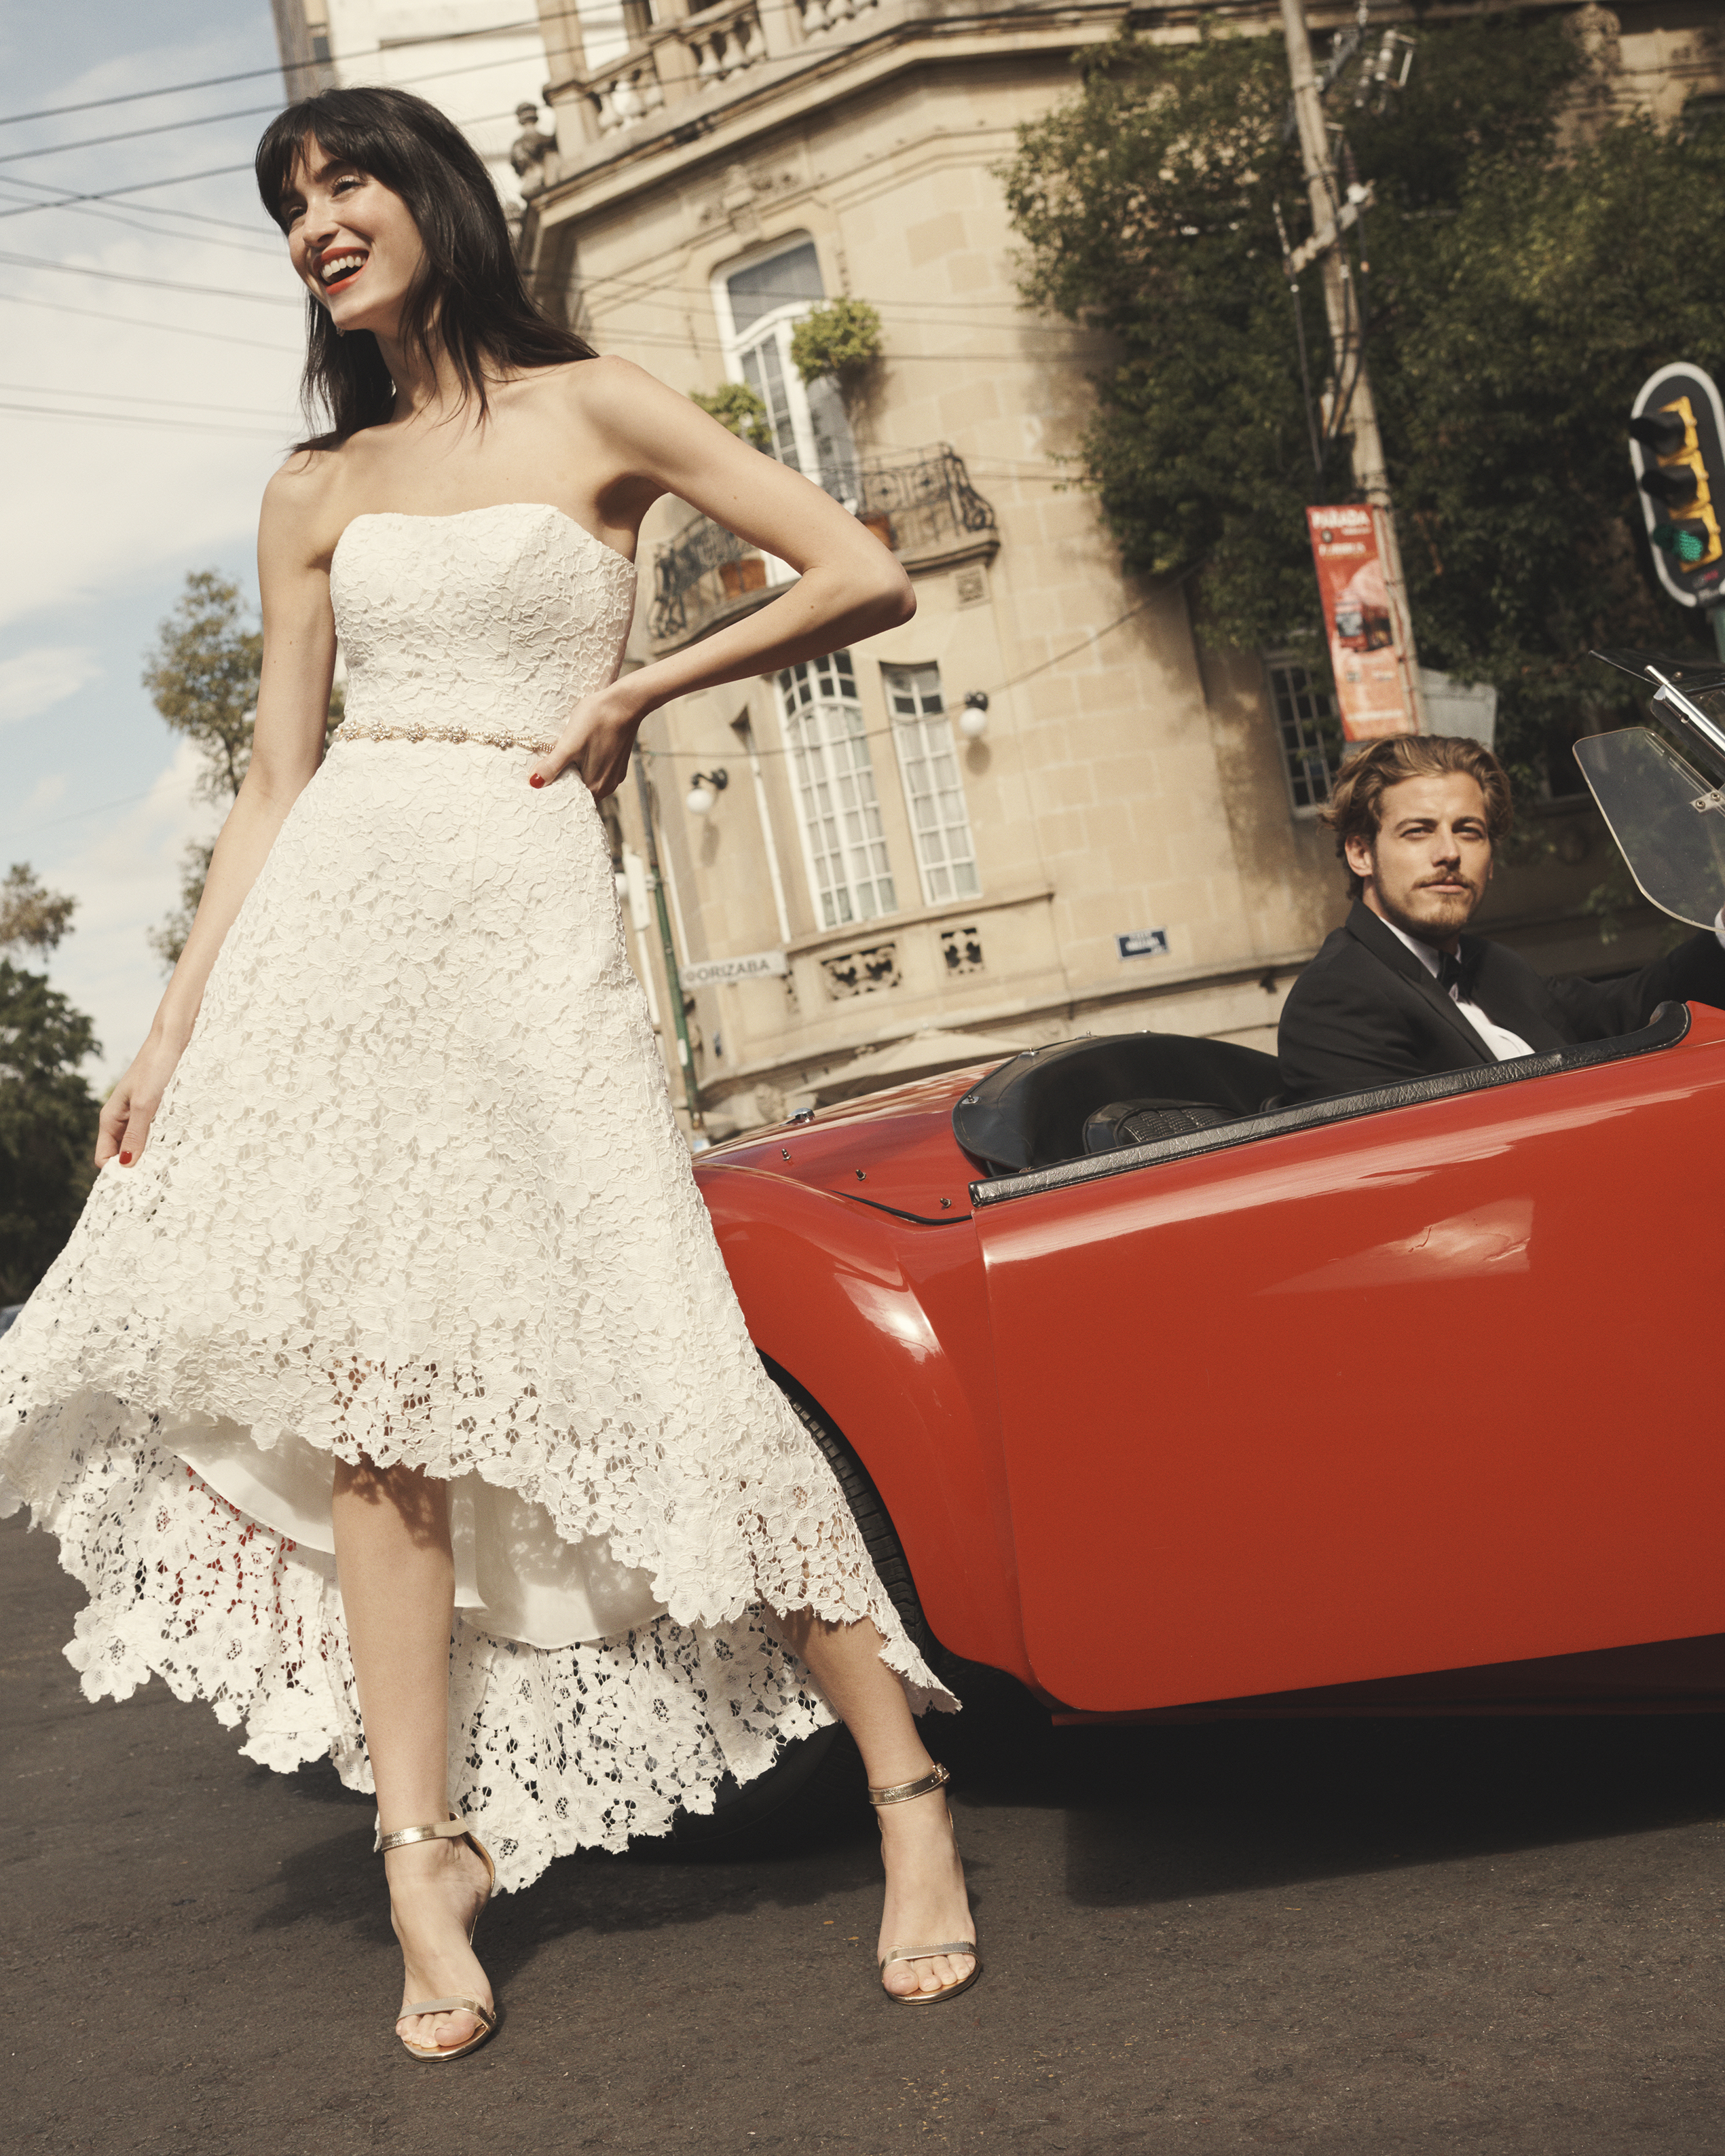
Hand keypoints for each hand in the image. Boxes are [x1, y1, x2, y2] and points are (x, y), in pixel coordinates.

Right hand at [96, 1031, 189, 1167]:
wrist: (176, 1039)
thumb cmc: (157, 1067)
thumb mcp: (145, 1104)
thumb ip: (136, 1135)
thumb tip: (126, 1165)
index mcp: (111, 1118)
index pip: (104, 1158)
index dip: (118, 1172)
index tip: (138, 1183)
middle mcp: (124, 1120)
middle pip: (124, 1155)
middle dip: (138, 1167)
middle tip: (158, 1179)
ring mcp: (142, 1116)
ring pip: (143, 1146)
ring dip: (155, 1156)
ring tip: (171, 1165)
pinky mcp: (160, 1111)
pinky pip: (159, 1135)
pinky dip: (167, 1144)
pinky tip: (180, 1148)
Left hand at [526, 680, 647, 800]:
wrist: (625, 702)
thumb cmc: (597, 720)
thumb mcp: (569, 744)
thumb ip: (552, 766)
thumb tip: (534, 783)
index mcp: (595, 786)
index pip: (569, 798)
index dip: (554, 790)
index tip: (542, 780)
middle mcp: (607, 785)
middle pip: (579, 789)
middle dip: (564, 779)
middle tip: (547, 766)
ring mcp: (615, 773)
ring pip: (588, 777)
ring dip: (575, 770)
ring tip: (563, 756)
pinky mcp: (618, 761)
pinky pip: (598, 768)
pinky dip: (587, 762)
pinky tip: (581, 749)